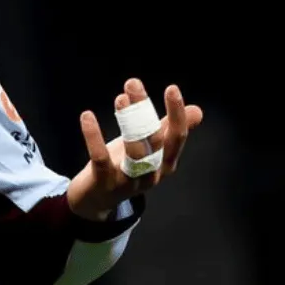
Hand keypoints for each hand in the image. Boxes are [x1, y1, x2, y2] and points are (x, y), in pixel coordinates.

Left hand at [67, 78, 202, 221]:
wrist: (96, 200)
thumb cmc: (125, 168)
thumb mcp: (150, 148)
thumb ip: (168, 129)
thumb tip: (197, 110)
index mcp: (165, 163)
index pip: (177, 137)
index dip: (177, 114)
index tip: (172, 89)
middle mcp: (152, 174)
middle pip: (155, 140)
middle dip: (145, 110)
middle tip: (133, 83)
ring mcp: (128, 180)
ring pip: (134, 152)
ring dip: (127, 122)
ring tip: (120, 98)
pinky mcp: (104, 182)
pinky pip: (100, 158)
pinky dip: (94, 136)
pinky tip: (87, 116)